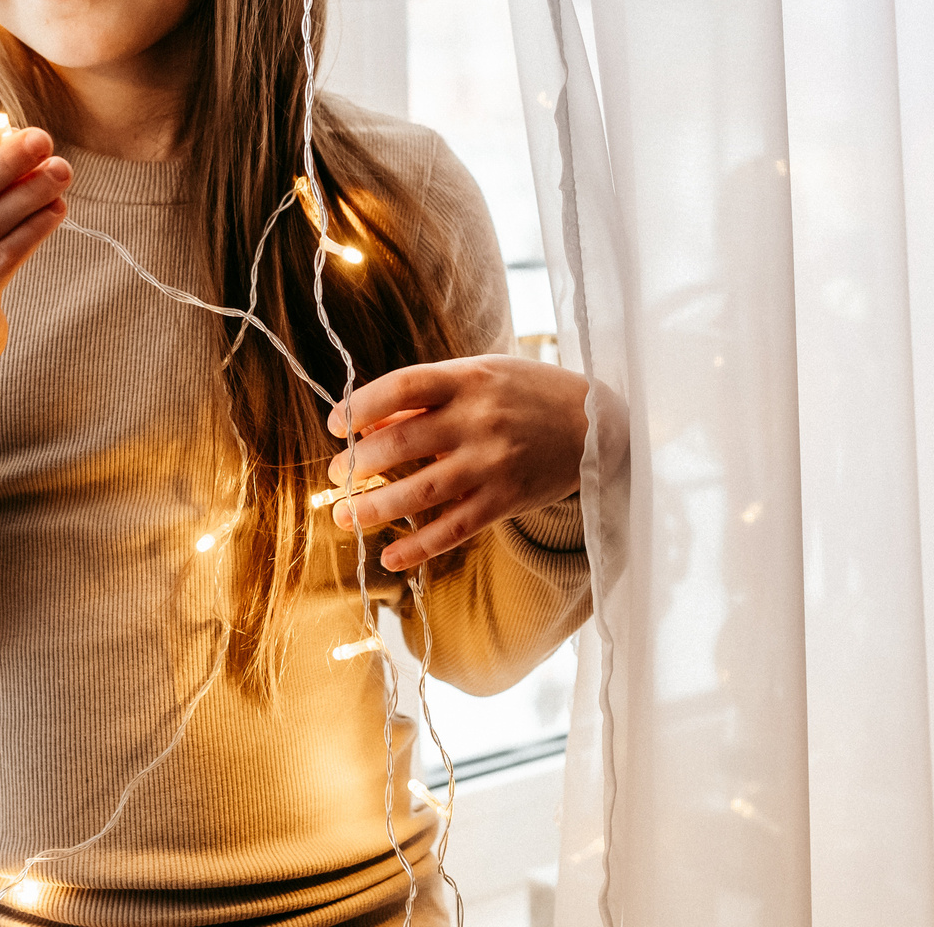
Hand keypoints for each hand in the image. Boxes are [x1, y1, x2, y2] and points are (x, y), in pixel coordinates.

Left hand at [323, 356, 587, 573]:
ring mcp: (493, 463)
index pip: (401, 387)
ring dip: (374, 508)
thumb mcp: (480, 376)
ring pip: (420, 492)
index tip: (336, 426)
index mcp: (469, 378)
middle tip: (335, 476)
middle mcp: (479, 420)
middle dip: (358, 464)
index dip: (360, 406)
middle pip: (401, 443)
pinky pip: (454, 529)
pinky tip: (390, 557)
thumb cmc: (527, 394)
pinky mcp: (506, 500)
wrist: (598, 425)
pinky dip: (418, 547)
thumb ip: (427, 397)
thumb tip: (367, 426)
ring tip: (345, 516)